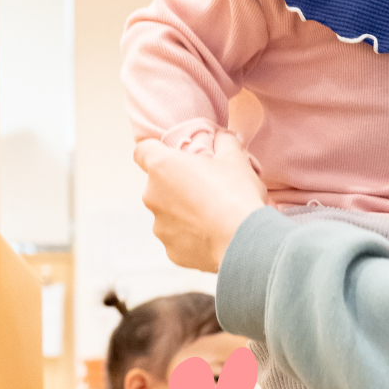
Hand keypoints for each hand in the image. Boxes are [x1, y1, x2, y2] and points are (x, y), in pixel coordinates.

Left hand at [133, 132, 266, 272]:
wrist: (246, 242)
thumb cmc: (237, 195)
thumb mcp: (235, 158)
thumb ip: (224, 141)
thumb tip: (222, 136)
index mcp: (162, 166)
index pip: (142, 150)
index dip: (155, 150)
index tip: (172, 156)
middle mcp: (152, 196)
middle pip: (158, 185)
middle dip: (177, 186)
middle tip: (205, 189)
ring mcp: (159, 227)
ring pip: (168, 215)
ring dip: (184, 213)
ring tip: (212, 217)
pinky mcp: (171, 252)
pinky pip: (178, 239)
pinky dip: (191, 238)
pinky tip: (213, 236)